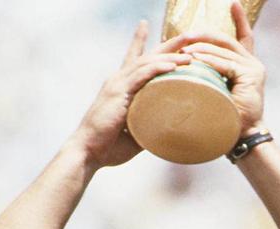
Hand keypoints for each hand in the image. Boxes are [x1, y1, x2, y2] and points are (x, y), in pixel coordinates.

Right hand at [72, 21, 192, 168]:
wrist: (88, 152)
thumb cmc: (108, 146)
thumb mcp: (135, 132)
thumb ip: (149, 125)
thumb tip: (168, 129)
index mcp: (119, 86)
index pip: (132, 57)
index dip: (139, 41)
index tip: (145, 25)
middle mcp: (118, 80)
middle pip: (146, 55)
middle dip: (168, 44)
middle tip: (188, 35)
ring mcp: (117, 84)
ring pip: (148, 62)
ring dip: (171, 56)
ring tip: (191, 54)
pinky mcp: (118, 92)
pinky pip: (141, 75)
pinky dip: (158, 68)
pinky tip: (174, 65)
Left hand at [178, 1, 265, 134]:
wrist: (240, 138)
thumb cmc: (226, 119)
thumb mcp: (216, 90)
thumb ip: (211, 74)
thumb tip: (189, 59)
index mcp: (246, 65)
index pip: (244, 36)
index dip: (239, 20)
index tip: (233, 3)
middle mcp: (253, 63)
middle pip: (226, 40)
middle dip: (205, 35)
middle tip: (185, 34)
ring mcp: (253, 68)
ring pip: (224, 50)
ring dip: (201, 48)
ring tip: (182, 49)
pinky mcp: (251, 75)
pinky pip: (226, 63)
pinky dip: (209, 61)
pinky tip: (194, 60)